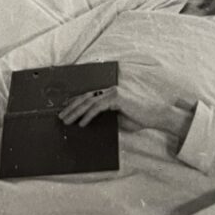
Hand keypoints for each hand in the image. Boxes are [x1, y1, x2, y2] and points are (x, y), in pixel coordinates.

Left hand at [60, 69, 191, 140]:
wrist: (154, 116)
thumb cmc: (139, 119)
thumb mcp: (119, 120)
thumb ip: (106, 118)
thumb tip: (92, 124)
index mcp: (110, 94)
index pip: (89, 97)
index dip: (75, 102)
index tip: (65, 110)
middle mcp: (110, 90)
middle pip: (85, 98)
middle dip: (71, 107)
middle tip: (60, 116)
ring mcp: (113, 93)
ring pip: (89, 102)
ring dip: (76, 112)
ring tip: (67, 121)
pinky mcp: (117, 98)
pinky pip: (98, 108)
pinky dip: (88, 115)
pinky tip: (81, 123)